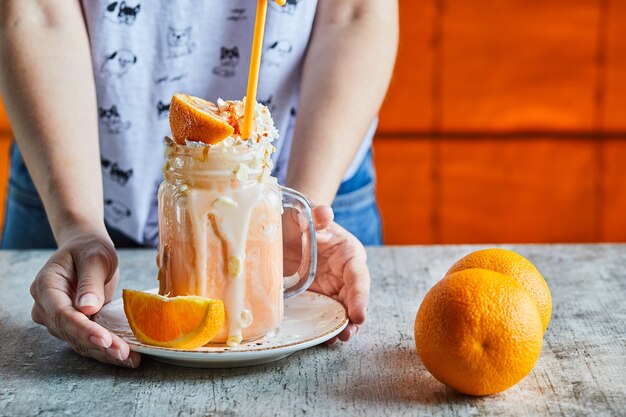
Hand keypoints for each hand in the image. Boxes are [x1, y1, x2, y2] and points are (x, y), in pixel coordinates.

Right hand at [29, 226, 139, 366]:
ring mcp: (59, 319)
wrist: (86, 249)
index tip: (104, 339)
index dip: (83, 329)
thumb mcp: (94, 257)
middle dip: (99, 345)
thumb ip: (90, 281)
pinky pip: (88, 341)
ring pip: (79, 342)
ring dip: (105, 353)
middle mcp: (46, 307)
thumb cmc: (89, 249)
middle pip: (71, 332)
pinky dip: (106, 350)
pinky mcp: (74, 325)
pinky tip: (127, 356)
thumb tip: (87, 308)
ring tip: (130, 359)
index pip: (62, 314)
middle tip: (124, 353)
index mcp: (46, 286)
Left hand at [283, 206, 369, 343]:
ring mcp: (331, 288)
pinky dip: (323, 325)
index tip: (359, 313)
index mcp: (349, 254)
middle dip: (353, 317)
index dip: (360, 296)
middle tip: (347, 333)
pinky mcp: (317, 297)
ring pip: (341, 310)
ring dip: (341, 325)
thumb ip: (318, 215)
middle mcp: (344, 274)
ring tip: (336, 339)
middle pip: (354, 298)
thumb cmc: (303, 219)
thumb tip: (324, 212)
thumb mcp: (309, 214)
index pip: (358, 276)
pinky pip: (323, 314)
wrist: (289, 227)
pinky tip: (319, 337)